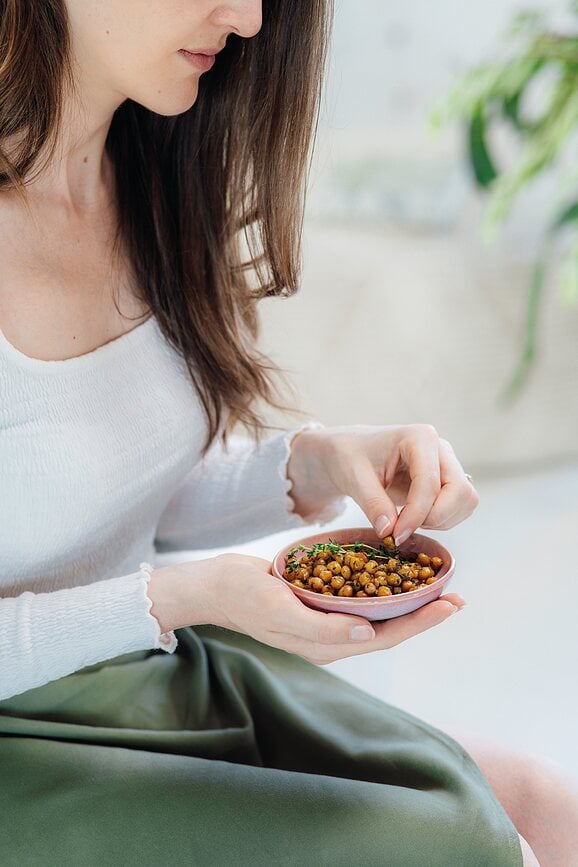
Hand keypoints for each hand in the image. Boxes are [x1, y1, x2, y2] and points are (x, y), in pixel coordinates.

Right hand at [152, 553, 465, 664]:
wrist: (216, 584)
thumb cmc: (244, 598)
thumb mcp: (281, 611)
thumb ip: (323, 628)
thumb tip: (369, 635)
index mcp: (327, 646)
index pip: (386, 637)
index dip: (421, 622)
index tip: (451, 604)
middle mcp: (332, 635)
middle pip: (389, 625)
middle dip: (424, 611)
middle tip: (456, 593)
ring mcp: (325, 617)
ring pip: (377, 610)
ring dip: (407, 596)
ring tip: (433, 580)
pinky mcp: (319, 599)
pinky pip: (358, 594)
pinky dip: (381, 582)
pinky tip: (394, 567)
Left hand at [287, 423, 478, 544]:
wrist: (352, 453)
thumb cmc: (351, 457)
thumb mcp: (354, 479)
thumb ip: (373, 504)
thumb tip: (389, 531)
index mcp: (419, 438)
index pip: (431, 483)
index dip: (416, 514)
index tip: (396, 535)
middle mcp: (441, 448)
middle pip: (461, 492)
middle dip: (435, 517)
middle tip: (404, 527)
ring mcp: (448, 463)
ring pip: (466, 501)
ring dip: (441, 520)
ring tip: (407, 519)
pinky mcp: (449, 479)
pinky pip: (461, 507)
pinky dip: (443, 520)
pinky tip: (415, 517)